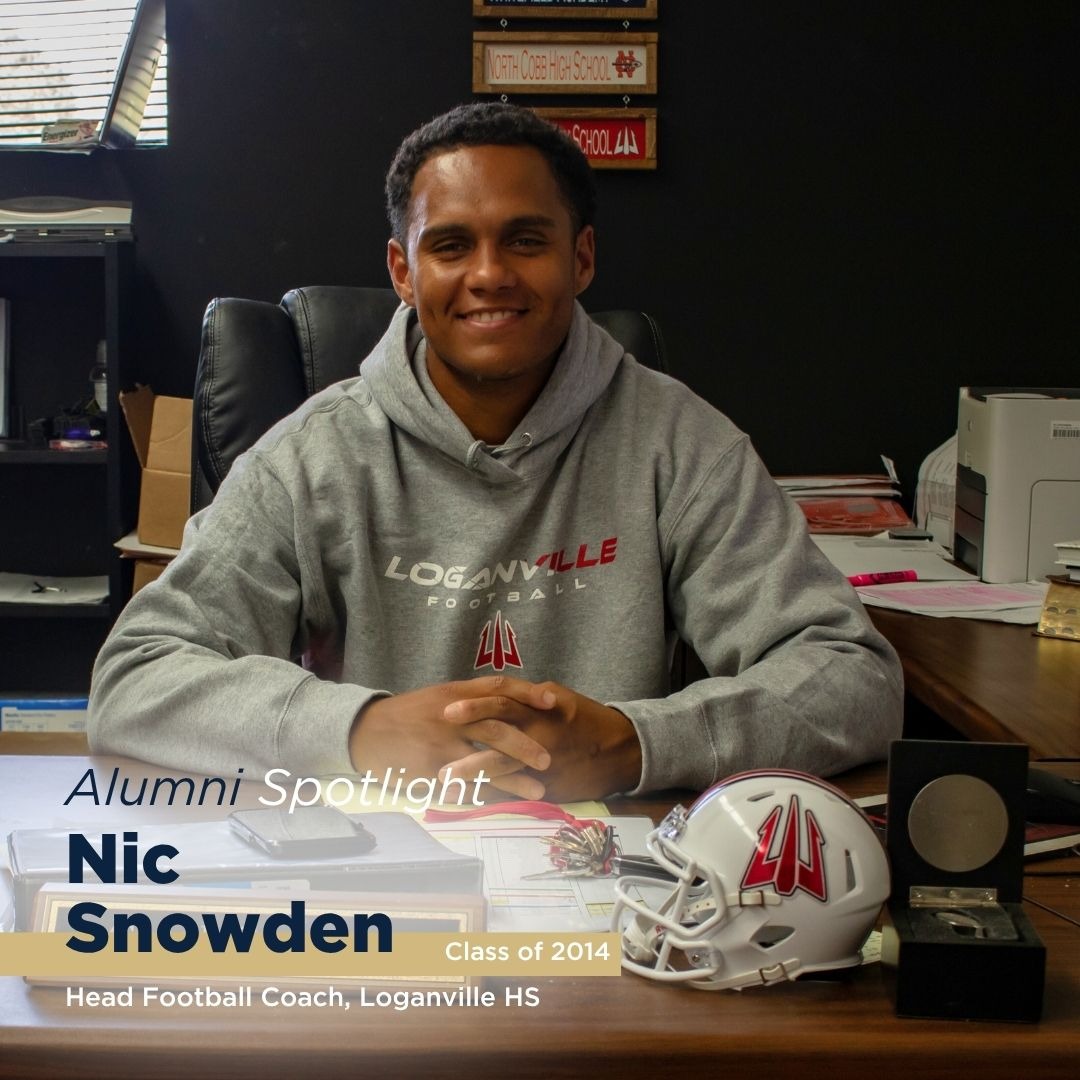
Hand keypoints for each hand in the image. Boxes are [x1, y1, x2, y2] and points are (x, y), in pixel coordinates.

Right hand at [348, 677, 553, 798]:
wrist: (365, 732)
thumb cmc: (409, 714)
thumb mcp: (440, 696)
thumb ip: (472, 699)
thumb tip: (513, 703)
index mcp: (454, 692)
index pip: (498, 688)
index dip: (527, 693)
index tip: (554, 702)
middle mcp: (449, 716)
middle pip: (496, 728)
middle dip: (526, 745)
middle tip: (549, 759)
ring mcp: (439, 745)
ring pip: (483, 762)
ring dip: (514, 779)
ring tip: (539, 790)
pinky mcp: (429, 771)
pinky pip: (464, 786)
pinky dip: (487, 796)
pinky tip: (506, 804)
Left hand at [442, 680, 642, 801]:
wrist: (622, 750)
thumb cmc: (587, 719)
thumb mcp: (560, 698)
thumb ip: (528, 698)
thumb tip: (496, 695)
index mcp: (542, 707)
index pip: (502, 700)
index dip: (474, 705)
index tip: (447, 710)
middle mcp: (541, 731)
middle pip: (497, 732)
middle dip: (464, 741)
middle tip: (433, 745)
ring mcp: (544, 762)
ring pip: (503, 766)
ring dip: (472, 771)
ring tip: (443, 777)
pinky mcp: (549, 787)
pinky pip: (517, 791)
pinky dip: (493, 793)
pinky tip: (470, 799)